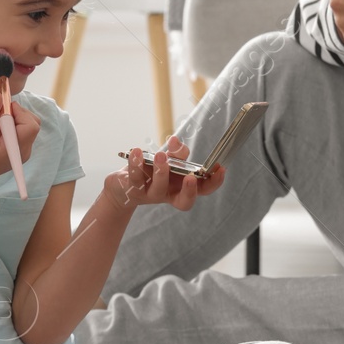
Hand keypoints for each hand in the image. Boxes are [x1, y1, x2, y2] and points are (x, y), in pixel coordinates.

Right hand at [0, 87, 40, 190]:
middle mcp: (23, 151)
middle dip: (16, 113)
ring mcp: (23, 151)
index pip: (30, 125)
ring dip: (12, 118)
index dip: (18, 112)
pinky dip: (10, 124)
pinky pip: (22, 130)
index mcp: (14, 150)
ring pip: (28, 124)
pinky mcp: (20, 149)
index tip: (0, 110)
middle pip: (32, 122)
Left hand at [104, 134, 227, 210]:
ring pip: (158, 188)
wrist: (123, 185)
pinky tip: (137, 152)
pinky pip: (135, 178)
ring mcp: (151, 194)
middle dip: (189, 191)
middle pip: (184, 201)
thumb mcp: (167, 160)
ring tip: (161, 156)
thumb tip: (175, 141)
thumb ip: (176, 153)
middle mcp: (169, 194)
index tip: (220, 168)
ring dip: (161, 172)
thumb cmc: (151, 171)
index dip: (214, 183)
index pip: (203, 190)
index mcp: (181, 187)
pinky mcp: (133, 190)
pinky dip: (136, 164)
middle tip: (190, 178)